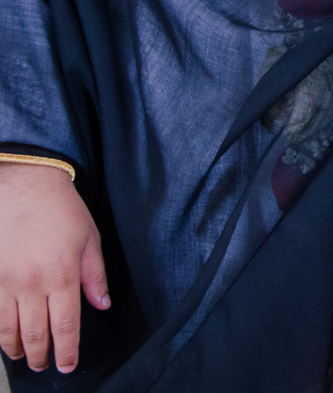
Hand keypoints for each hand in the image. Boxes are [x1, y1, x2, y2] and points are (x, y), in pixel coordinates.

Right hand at [0, 162, 109, 372]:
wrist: (25, 187)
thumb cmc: (60, 211)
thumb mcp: (89, 241)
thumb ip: (95, 277)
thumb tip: (101, 305)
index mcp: (62, 276)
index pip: (65, 325)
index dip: (67, 350)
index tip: (68, 365)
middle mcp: (32, 284)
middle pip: (35, 333)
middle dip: (40, 356)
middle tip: (44, 365)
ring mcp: (6, 282)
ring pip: (7, 329)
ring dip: (16, 349)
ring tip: (24, 356)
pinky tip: (4, 337)